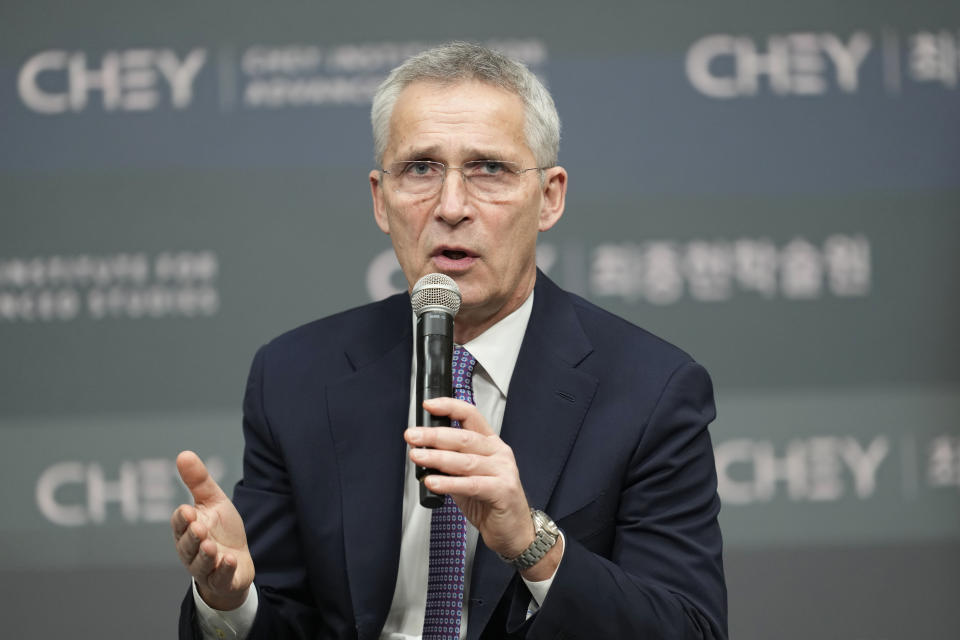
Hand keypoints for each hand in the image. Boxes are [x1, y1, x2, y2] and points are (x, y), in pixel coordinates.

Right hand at [171, 451, 254, 610]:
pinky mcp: (222, 581)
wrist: (238, 560)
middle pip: (187, 545)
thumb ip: (198, 481)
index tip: (188, 510)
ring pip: (200, 564)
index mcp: (187, 530)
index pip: (179, 524)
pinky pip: (220, 578)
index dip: (182, 519)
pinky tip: (229, 560)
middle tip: (200, 528)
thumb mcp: (213, 501)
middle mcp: (191, 551)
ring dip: (205, 555)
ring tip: (211, 546)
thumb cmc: (221, 529)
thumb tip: (183, 454)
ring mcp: (206, 568)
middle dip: (192, 537)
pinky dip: (223, 570)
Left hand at [405, 398, 536, 560]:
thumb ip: (450, 464)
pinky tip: (432, 482)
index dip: (449, 407)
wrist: (513, 530)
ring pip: (465, 460)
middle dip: (434, 436)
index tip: (428, 406)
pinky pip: (471, 484)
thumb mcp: (468, 477)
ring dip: (437, 458)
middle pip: (463, 437)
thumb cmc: (491, 502)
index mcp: (491, 444)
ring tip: (418, 457)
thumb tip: (422, 453)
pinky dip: (449, 482)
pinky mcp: (502, 490)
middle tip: (413, 436)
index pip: (471, 416)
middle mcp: (498, 453)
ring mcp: (503, 471)